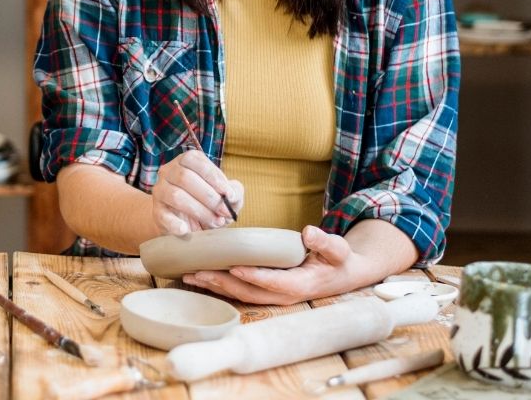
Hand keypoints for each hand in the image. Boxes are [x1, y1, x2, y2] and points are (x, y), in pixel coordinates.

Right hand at [149, 150, 243, 235]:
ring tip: (215, 223)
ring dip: (199, 211)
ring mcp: (160, 190)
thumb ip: (234, 191)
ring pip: (176, 196)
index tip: (229, 195)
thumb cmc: (208, 203)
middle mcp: (169, 171)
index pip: (196, 161)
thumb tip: (232, 195)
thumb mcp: (225, 195)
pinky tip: (186, 230)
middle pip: (185, 178)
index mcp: (187, 160)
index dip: (215, 178)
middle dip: (209, 197)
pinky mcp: (157, 211)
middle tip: (224, 213)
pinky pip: (163, 215)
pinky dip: (175, 224)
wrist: (186, 222)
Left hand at [182, 225, 365, 304]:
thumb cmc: (337, 260)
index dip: (253, 276)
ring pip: (239, 295)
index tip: (234, 267)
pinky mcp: (265, 292)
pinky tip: (201, 276)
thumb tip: (309, 233)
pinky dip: (219, 285)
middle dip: (220, 283)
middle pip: (247, 292)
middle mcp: (282, 295)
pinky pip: (239, 291)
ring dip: (214, 286)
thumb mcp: (338, 249)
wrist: (341, 275)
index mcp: (300, 285)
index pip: (273, 282)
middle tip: (196, 273)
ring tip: (189, 276)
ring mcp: (272, 297)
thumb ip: (325, 242)